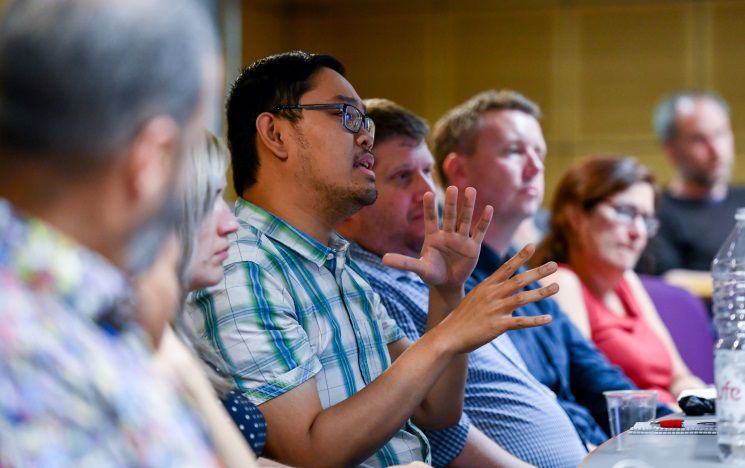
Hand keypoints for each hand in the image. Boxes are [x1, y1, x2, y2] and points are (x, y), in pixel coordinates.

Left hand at [383, 186, 491, 294]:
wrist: (447, 284)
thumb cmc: (431, 274)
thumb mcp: (418, 268)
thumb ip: (403, 263)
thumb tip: (384, 259)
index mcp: (433, 237)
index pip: (431, 219)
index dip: (429, 208)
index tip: (428, 194)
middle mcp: (447, 234)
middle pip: (450, 216)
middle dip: (451, 203)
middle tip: (451, 188)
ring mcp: (461, 239)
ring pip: (465, 220)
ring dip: (468, 206)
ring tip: (470, 190)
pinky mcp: (473, 247)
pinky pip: (479, 232)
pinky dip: (484, 221)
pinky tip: (488, 208)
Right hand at [431, 244, 557, 353]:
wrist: (449, 335)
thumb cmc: (461, 317)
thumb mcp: (474, 297)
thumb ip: (489, 291)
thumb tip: (502, 286)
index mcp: (486, 286)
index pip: (506, 267)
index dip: (520, 256)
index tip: (532, 246)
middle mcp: (492, 295)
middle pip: (519, 280)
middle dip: (538, 272)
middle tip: (554, 265)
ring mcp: (495, 309)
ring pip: (523, 298)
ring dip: (541, 293)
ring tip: (557, 287)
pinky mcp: (498, 325)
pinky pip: (521, 322)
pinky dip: (536, 320)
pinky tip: (548, 318)